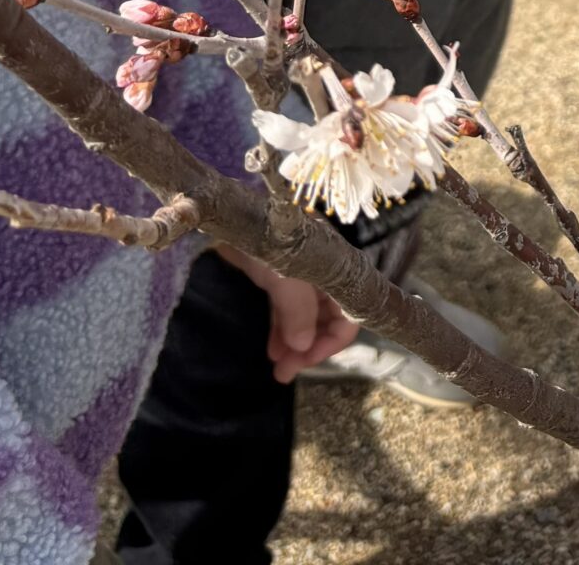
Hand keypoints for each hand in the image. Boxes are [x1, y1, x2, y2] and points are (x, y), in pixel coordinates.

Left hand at [215, 245, 358, 380]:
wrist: (229, 205)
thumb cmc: (263, 232)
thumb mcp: (283, 272)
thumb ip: (295, 309)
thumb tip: (302, 346)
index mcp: (335, 269)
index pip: (349, 314)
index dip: (332, 342)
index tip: (305, 361)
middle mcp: (323, 274)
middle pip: (327, 319)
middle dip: (310, 349)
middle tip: (285, 373)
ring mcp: (299, 275)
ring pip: (305, 318)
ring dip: (295, 344)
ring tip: (278, 369)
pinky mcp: (276, 275)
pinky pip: (286, 311)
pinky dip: (282, 331)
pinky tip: (272, 350)